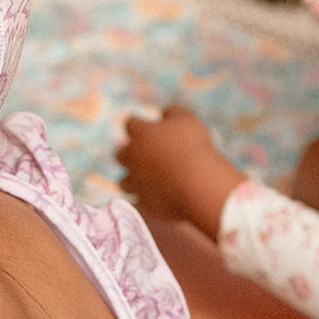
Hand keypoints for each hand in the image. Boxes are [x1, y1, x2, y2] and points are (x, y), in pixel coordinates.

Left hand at [117, 106, 242, 238]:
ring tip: (142, 181)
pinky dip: (141, 203)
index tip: (145, 126)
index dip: (138, 124)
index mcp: (140, 134)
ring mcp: (136, 184)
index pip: (131, 124)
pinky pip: (136, 206)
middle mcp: (132, 158)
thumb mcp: (187, 120)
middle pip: (120, 154)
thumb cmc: (194, 147)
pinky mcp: (144, 205)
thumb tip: (165, 112)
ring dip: (132, 180)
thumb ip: (173, 112)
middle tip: (140, 155)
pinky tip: (150, 202)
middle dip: (128, 154)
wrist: (198, 185)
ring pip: (124, 183)